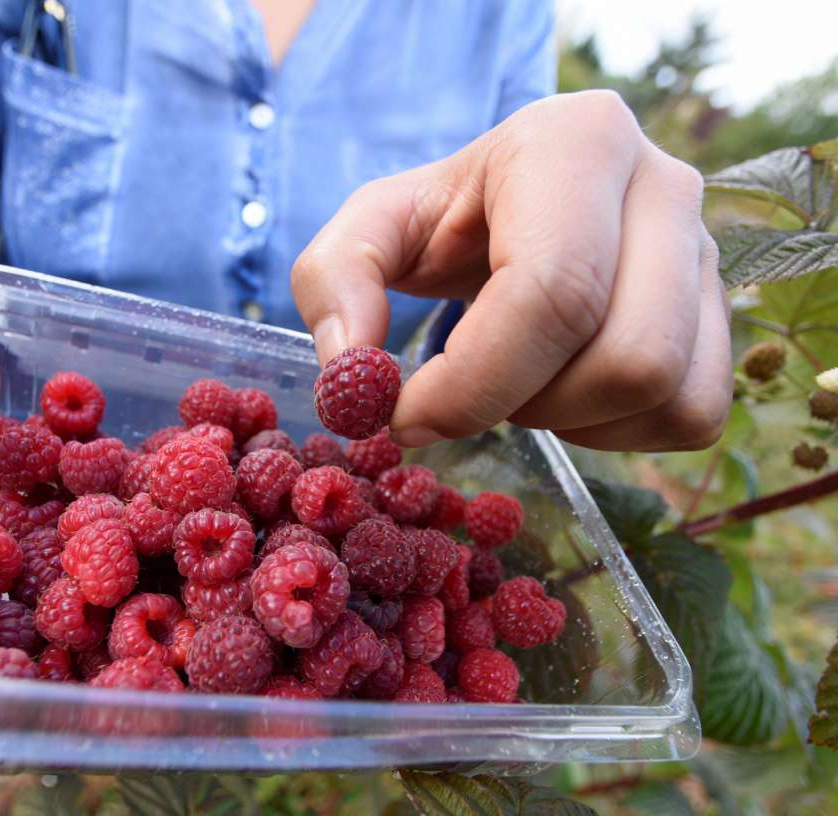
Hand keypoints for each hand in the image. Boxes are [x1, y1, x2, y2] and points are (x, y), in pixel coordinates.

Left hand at [292, 90, 731, 451]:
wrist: (510, 214)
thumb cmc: (441, 222)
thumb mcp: (367, 230)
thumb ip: (332, 282)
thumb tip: (354, 372)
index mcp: (577, 142)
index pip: (552, 292)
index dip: (473, 382)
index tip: (405, 417)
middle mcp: (666, 187)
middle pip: (627, 355)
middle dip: (522, 404)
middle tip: (458, 396)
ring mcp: (708, 253)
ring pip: (661, 389)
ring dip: (566, 419)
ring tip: (512, 381)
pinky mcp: (723, 318)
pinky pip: (690, 414)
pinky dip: (613, 433)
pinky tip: (561, 396)